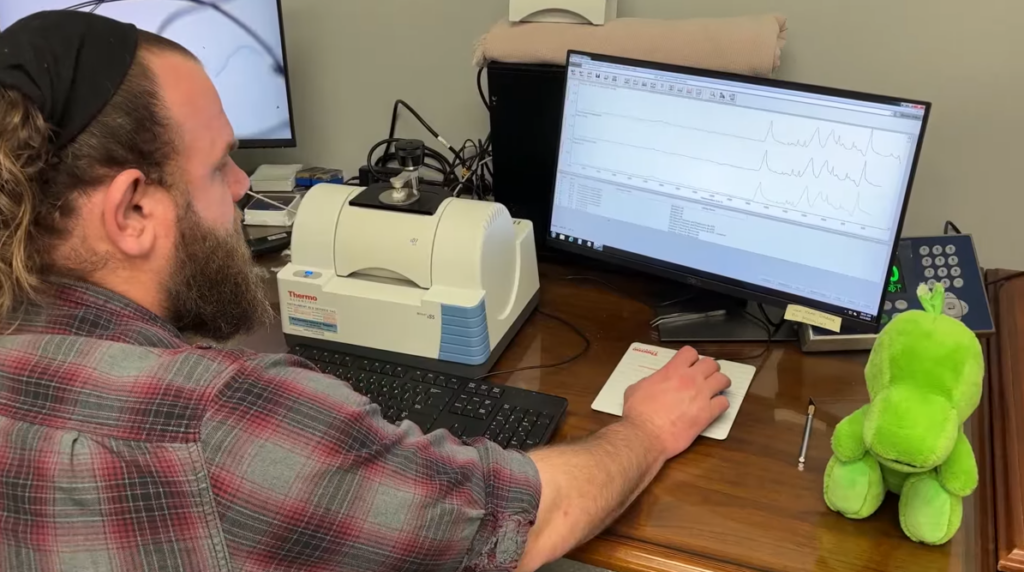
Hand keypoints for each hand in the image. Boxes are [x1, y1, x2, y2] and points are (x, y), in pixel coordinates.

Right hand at [621, 346, 730, 461]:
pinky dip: (721, 404)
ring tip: (715, 389)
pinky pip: (724, 403)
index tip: (690, 364)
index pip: (690, 352)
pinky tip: (714, 407)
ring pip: (723, 380)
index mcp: (672, 370)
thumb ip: (650, 380)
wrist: (644, 435)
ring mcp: (701, 395)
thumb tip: (653, 382)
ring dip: (720, 383)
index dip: (691, 358)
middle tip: (705, 377)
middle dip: (709, 369)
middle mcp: (690, 379)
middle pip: (711, 364)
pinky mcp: (707, 414)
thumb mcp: (636, 388)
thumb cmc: (638, 414)